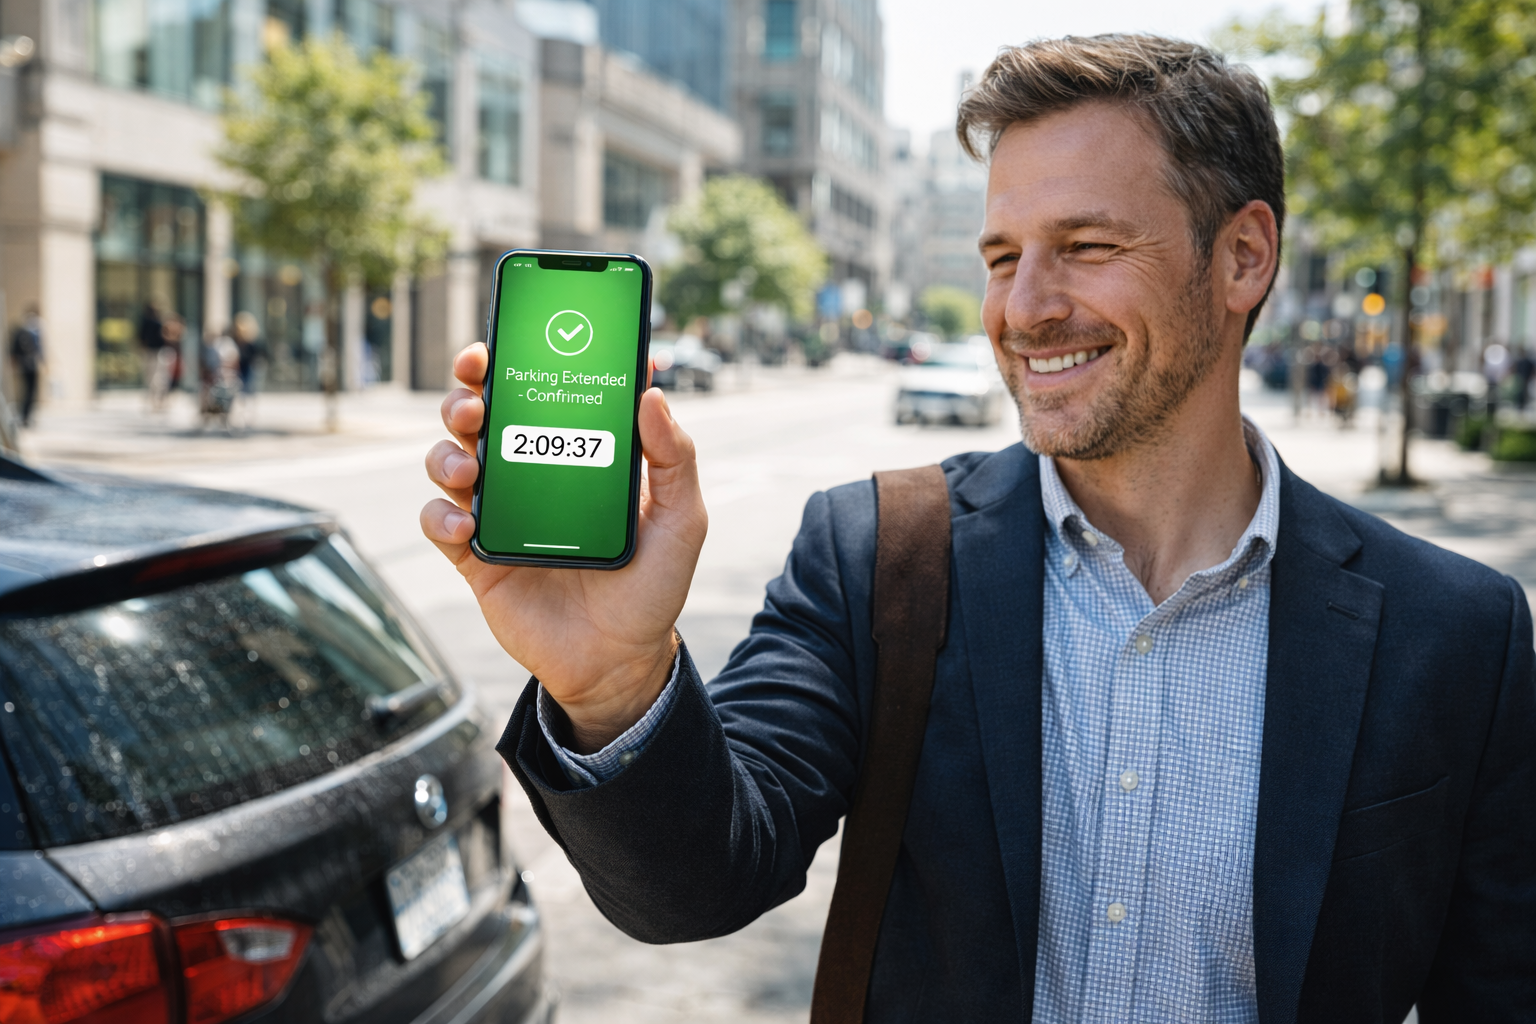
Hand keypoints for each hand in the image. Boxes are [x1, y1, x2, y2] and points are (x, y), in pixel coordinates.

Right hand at [420, 343, 706, 751]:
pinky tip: (465, 521)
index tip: (511, 337)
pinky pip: (438, 520)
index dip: (518, 356)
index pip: (540, 389)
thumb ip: (675, 457)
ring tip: (470, 464)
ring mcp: (499, 512)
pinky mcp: (474, 557)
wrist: (620, 662)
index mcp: (575, 453)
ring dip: (447, 449)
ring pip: (449, 457)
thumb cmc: (653, 585)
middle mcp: (530, 473)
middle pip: (482, 412)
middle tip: (477, 392)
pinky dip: (440, 512)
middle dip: (468, 390)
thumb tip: (653, 391)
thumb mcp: (681, 518)